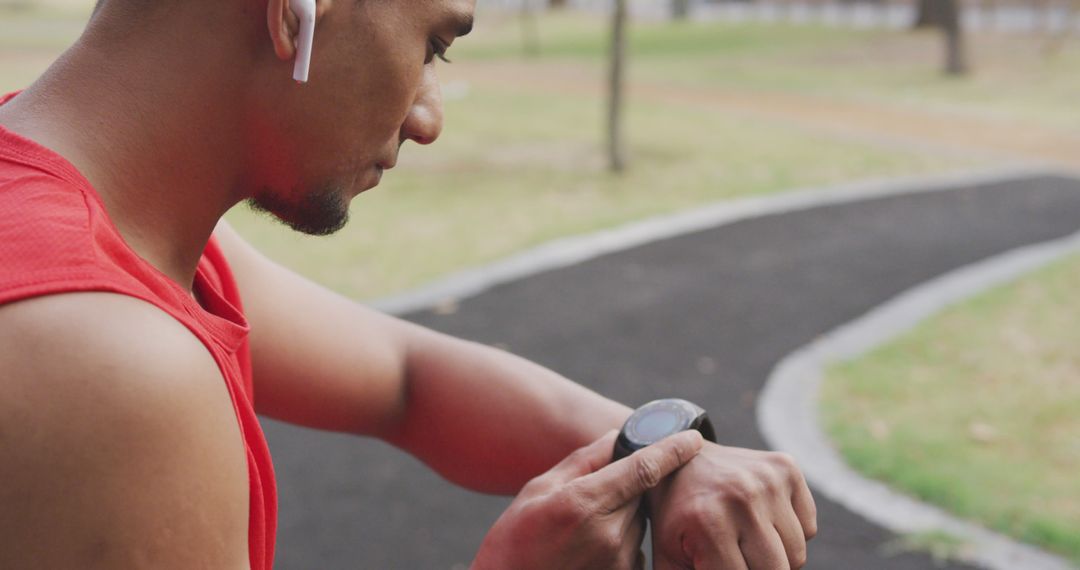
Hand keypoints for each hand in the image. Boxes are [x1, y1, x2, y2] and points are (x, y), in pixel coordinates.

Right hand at [472, 430, 704, 569]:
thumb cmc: (514, 540)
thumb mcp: (538, 489)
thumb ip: (583, 461)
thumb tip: (617, 437)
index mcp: (583, 504)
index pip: (643, 469)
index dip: (672, 450)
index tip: (694, 437)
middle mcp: (607, 535)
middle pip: (642, 494)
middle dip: (629, 487)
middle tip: (597, 495)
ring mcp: (618, 562)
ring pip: (639, 521)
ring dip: (623, 516)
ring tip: (584, 528)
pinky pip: (636, 549)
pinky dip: (621, 541)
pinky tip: (589, 549)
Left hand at [648, 444, 817, 568]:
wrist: (679, 463)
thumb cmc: (675, 521)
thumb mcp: (670, 561)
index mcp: (708, 522)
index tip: (724, 568)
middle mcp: (741, 497)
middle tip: (738, 561)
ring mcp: (767, 480)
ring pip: (796, 553)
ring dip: (775, 558)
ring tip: (746, 545)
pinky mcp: (786, 468)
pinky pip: (808, 527)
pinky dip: (790, 533)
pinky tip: (760, 521)